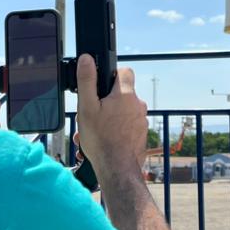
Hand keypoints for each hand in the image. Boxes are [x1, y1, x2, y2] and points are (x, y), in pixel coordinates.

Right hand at [75, 55, 147, 181]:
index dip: (111, 75)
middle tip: (92, 113)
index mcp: (126, 95)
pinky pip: (127, 125)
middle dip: (106, 101)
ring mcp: (141, 120)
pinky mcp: (141, 134)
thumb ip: (87, 81)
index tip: (101, 86)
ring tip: (94, 131)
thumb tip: (87, 59)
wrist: (117, 169)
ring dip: (109, 117)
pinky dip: (117, 129)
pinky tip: (104, 139)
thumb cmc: (101, 140)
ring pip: (123, 111)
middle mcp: (138, 105)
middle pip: (121, 93)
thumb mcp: (87, 107)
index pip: (125, 71)